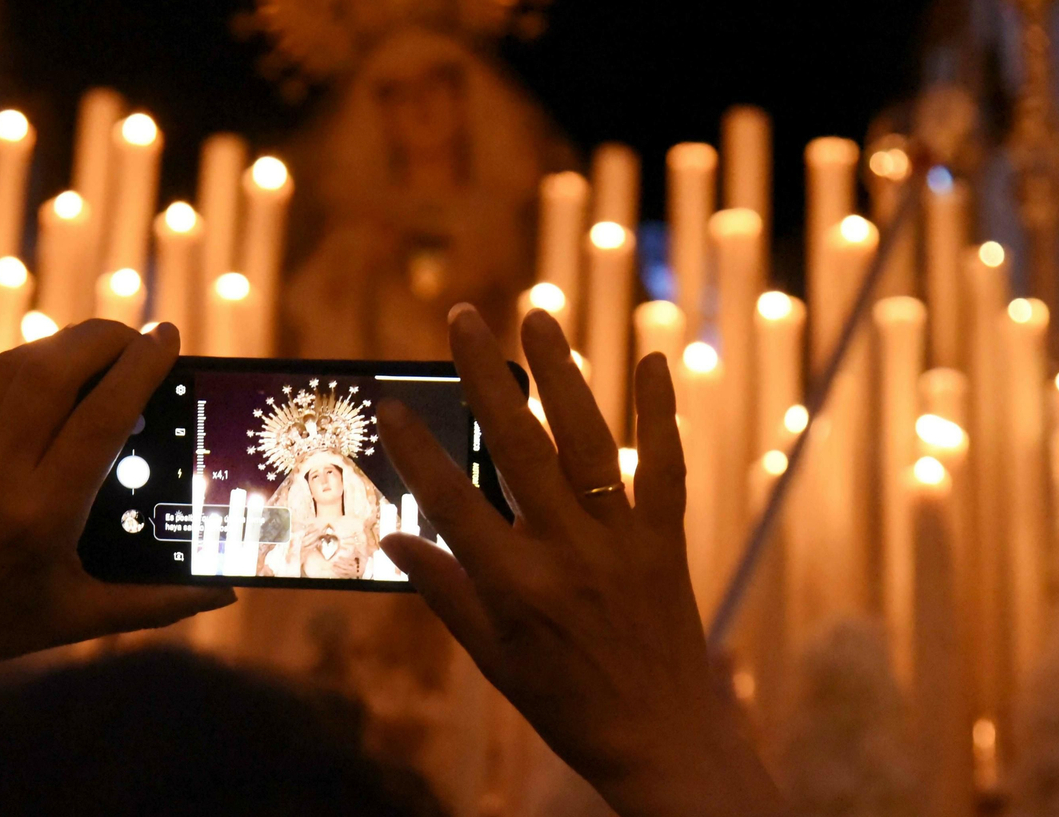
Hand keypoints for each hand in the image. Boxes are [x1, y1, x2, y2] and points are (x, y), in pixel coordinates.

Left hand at [0, 321, 233, 714]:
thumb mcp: (81, 621)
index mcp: (42, 516)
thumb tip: (225, 593)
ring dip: (68, 343)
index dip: (139, 368)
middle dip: (105, 338)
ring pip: (18, 366)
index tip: (168, 336)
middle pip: (55, 369)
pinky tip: (61, 373)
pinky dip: (34, 365)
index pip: (100, 417)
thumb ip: (159, 604)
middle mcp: (0, 474)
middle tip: (142, 337)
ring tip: (108, 348)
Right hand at [377, 306, 781, 816]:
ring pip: (589, 442)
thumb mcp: (490, 657)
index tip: (391, 404)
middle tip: (463, 318)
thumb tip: (392, 539)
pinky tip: (652, 360)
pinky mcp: (666, 540)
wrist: (662, 740)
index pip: (453, 501)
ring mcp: (622, 541)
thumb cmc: (565, 702)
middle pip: (519, 448)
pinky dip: (660, 413)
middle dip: (484, 377)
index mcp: (515, 585)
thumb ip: (443, 591)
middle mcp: (568, 552)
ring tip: (537, 318)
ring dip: (562, 374)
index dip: (418, 449)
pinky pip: (666, 466)